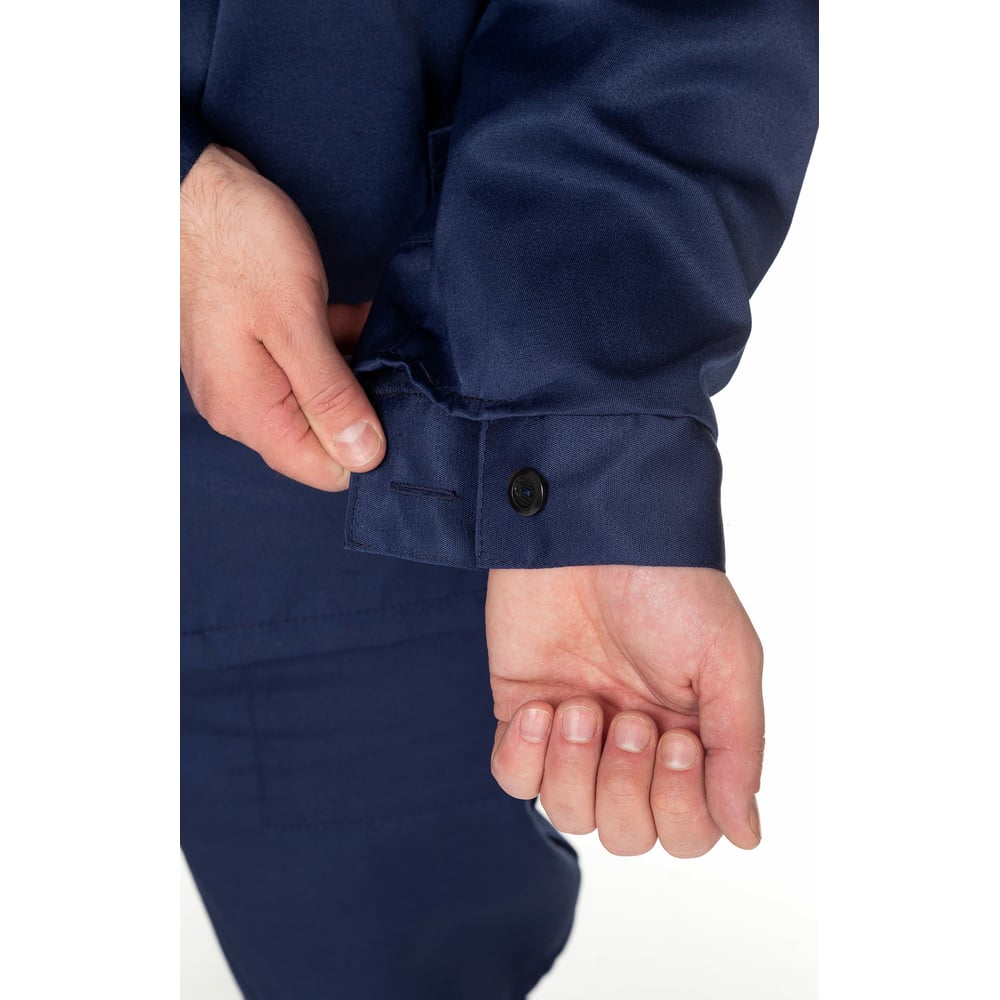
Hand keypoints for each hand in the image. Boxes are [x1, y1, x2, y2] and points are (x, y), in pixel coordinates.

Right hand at [180, 143, 383, 489]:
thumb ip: (331, 395)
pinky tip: (359, 317)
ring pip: (319, 399)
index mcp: (250, 412)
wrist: (192, 187)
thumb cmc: (238, 246)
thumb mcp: (296, 321)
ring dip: (354, 370)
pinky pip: (305, 369)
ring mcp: (246, 379)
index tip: (400, 406)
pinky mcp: (252, 352)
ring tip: (380, 331)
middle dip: (364, 404)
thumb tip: (366, 456)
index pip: (325, 470)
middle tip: (395, 361)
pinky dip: (336, 348)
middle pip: (323, 437)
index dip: (369, 446)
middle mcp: (243, 407)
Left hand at [487, 566, 763, 856]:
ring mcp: (575, 733)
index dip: (680, 806)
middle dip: (625, 785)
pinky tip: (542, 707)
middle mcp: (632, 746)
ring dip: (576, 769)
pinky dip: (525, 757)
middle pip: (627, 833)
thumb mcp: (727, 660)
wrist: (592, 530)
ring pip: (569, 815)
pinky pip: (514, 780)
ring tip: (583, 705)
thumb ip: (738, 749)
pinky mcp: (522, 712)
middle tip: (629, 719)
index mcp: (690, 738)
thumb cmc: (669, 587)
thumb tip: (748, 835)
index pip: (689, 830)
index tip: (677, 738)